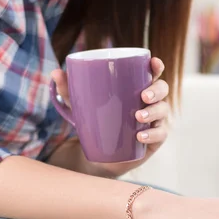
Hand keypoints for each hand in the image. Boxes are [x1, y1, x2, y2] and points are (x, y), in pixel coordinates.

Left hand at [51, 57, 169, 176]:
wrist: (102, 155)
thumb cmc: (96, 121)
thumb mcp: (82, 106)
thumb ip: (69, 89)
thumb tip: (55, 73)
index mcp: (138, 87)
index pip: (153, 73)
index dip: (157, 66)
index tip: (153, 63)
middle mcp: (151, 102)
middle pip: (163, 90)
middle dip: (156, 90)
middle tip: (143, 95)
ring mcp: (155, 120)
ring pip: (163, 111)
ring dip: (153, 112)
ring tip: (138, 116)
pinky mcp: (155, 139)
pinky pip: (159, 134)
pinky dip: (151, 135)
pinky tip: (139, 136)